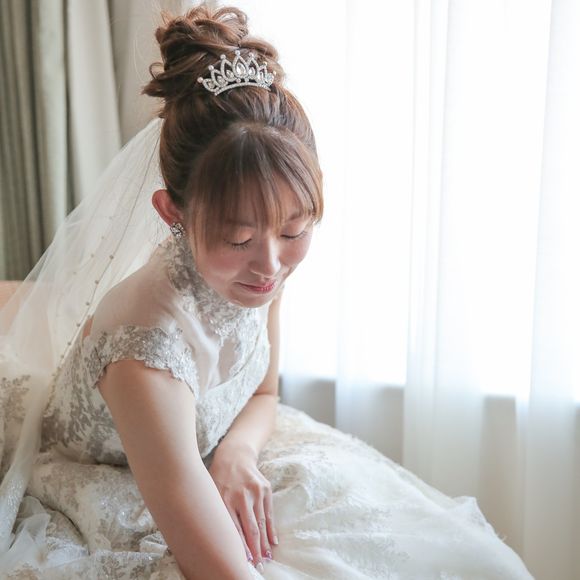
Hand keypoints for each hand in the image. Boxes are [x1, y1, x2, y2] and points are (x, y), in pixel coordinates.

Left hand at [209, 443, 277, 570]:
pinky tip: (273, 542)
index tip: (244, 561)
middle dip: (255, 549)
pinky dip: (271, 528)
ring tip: (266, 558)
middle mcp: (241, 495)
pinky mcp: (265, 488)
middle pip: (250, 528)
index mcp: (224, 498)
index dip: (240, 547)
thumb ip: (216, 514)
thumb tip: (220, 541)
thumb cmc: (219, 479)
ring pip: (261, 522)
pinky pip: (269, 513)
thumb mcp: (211, 493)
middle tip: (257, 565)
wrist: (235, 456)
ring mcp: (255, 491)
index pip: (234, 529)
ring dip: (264, 543)